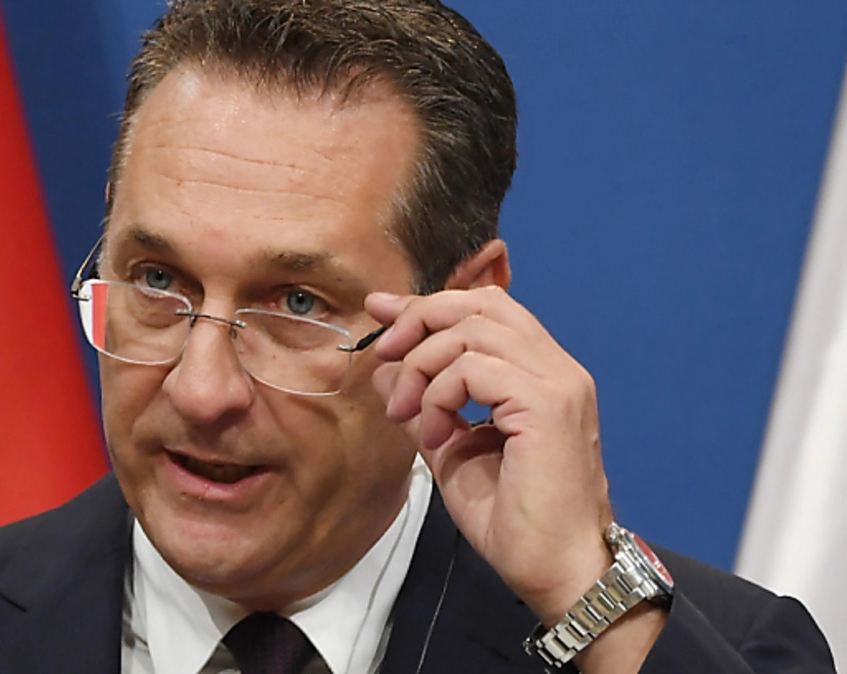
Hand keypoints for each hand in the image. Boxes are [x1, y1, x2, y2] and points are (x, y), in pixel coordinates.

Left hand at [366, 286, 612, 622]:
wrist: (555, 570)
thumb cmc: (513, 520)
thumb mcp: (452, 451)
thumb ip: (424, 404)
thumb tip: (384, 369)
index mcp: (541, 373)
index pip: (486, 309)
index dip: (429, 305)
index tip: (381, 313)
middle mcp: (557, 367)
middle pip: (479, 304)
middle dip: (419, 319)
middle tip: (384, 355)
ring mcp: (557, 382)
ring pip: (472, 330)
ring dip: (422, 365)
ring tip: (406, 414)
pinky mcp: (547, 404)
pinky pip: (474, 368)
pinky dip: (439, 394)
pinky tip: (435, 435)